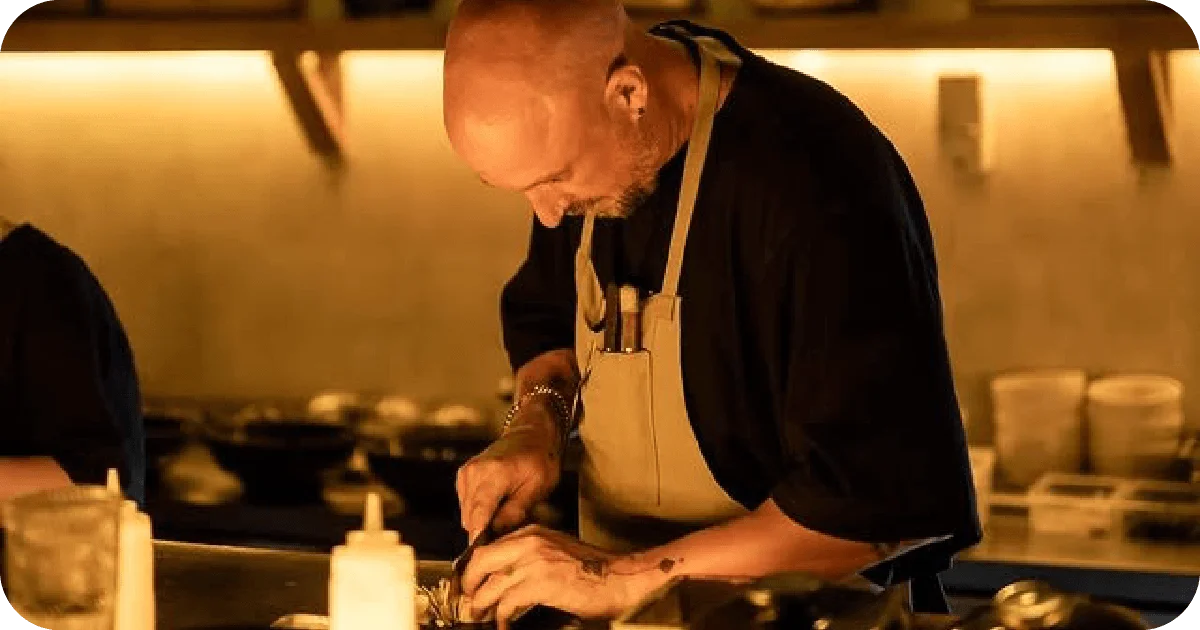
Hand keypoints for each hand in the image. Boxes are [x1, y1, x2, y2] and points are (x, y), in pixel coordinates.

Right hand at [457, 406, 561, 539]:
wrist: (531, 435)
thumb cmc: (540, 459)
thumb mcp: (538, 487)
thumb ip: (516, 511)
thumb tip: (497, 534)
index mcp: (493, 474)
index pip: (479, 514)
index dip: (478, 539)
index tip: (479, 559)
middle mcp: (473, 473)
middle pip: (471, 518)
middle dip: (486, 531)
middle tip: (507, 534)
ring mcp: (466, 474)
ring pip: (468, 514)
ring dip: (483, 521)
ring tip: (506, 514)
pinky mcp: (464, 477)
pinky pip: (467, 505)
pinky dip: (480, 510)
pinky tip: (498, 504)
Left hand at [461, 526, 657, 626]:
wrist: (621, 578)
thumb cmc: (593, 570)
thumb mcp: (555, 551)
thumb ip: (530, 557)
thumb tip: (504, 577)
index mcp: (531, 533)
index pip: (489, 547)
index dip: (474, 569)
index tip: (470, 585)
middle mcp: (529, 542)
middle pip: (481, 561)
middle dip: (469, 585)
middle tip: (468, 602)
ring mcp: (535, 561)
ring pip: (490, 585)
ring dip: (481, 605)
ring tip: (480, 618)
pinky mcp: (542, 583)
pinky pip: (508, 603)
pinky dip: (502, 618)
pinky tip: (504, 626)